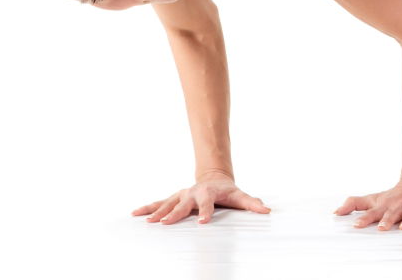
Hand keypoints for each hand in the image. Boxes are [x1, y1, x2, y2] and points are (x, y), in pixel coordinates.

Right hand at [131, 172, 270, 224]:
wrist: (214, 177)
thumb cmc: (227, 190)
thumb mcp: (240, 196)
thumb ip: (252, 204)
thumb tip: (266, 210)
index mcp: (208, 193)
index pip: (207, 204)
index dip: (205, 212)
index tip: (202, 222)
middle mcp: (192, 192)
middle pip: (183, 204)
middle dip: (174, 213)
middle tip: (166, 223)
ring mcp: (182, 194)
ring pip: (167, 202)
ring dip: (157, 211)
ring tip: (147, 221)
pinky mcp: (174, 198)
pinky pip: (159, 202)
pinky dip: (147, 207)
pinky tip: (135, 214)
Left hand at [333, 180, 401, 230]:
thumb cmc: (392, 196)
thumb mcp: (373, 198)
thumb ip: (354, 204)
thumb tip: (335, 212)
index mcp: (385, 206)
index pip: (373, 213)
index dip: (364, 219)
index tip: (356, 225)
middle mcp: (399, 206)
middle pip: (392, 214)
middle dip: (387, 221)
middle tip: (382, 229)